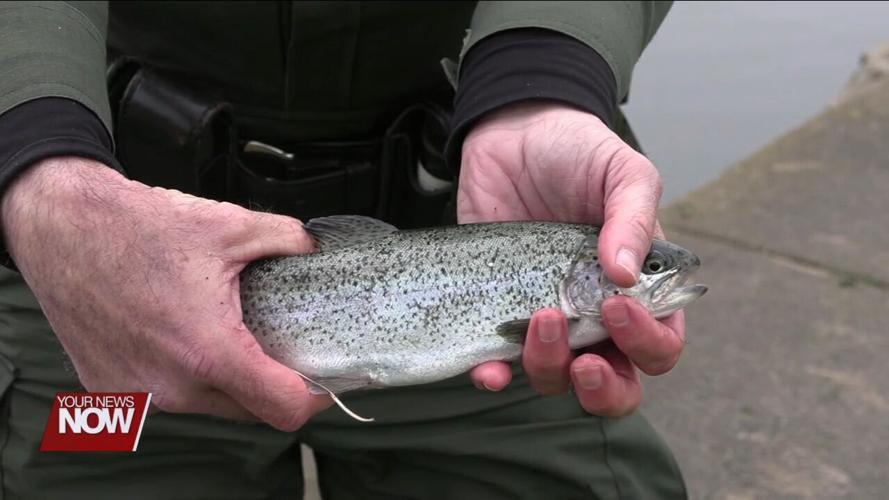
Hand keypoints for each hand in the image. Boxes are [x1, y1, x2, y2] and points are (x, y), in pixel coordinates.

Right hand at [2, 157, 330, 429]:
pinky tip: (183, 337)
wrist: (63, 229)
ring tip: (229, 334)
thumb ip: (288, 239)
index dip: (315, 397)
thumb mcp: (230, 225)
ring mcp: (139, 394)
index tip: (324, 377)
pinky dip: (187, 375)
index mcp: (208, 351)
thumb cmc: (137, 228)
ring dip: (228, 379)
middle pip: (250, 408)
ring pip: (210, 404)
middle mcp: (173, 385)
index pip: (283, 407)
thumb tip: (317, 248)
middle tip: (281, 347)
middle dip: (272, 383)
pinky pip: (170, 395)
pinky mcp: (113, 391)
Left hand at [458, 102, 685, 416]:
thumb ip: (634, 218)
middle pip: (614, 384)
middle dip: (603, 389)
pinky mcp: (499, 312)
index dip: (646, 344)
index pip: (660, 344)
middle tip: (585, 363)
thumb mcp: (622, 173)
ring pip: (555, 378)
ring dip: (549, 366)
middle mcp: (594, 315)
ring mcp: (545, 318)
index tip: (615, 308)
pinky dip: (494, 375)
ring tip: (536, 319)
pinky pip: (498, 364)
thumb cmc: (580, 152)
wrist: (512, 134)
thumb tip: (625, 275)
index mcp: (639, 290)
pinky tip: (488, 369)